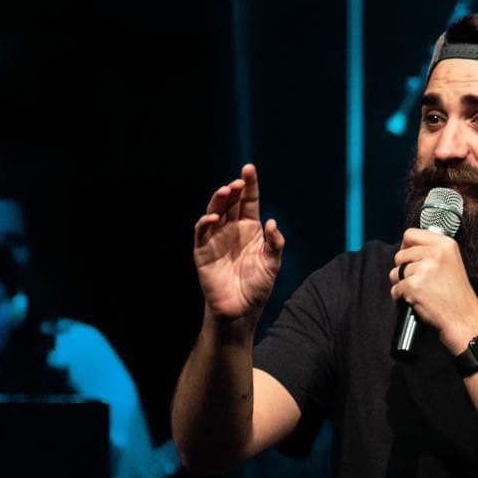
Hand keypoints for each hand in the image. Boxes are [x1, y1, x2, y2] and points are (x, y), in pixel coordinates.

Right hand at [193, 164, 284, 321]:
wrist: (241, 309)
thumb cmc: (258, 286)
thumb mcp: (272, 264)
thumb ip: (275, 244)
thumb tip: (273, 222)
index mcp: (250, 229)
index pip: (248, 201)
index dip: (249, 185)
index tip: (249, 168)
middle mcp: (232, 229)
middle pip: (230, 202)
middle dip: (233, 189)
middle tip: (238, 181)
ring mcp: (216, 238)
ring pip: (215, 212)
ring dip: (219, 201)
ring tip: (226, 191)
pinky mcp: (203, 250)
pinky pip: (202, 232)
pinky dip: (206, 222)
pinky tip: (215, 217)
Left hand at [390, 228, 477, 352]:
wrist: (463, 319)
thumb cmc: (457, 296)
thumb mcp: (451, 263)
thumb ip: (432, 251)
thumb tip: (408, 246)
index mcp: (445, 244)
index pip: (411, 234)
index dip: (406, 247)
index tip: (409, 258)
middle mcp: (435, 253)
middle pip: (400, 255)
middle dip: (403, 270)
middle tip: (417, 281)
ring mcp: (424, 269)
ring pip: (395, 273)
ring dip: (401, 284)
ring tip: (418, 292)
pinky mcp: (414, 285)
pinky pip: (396, 289)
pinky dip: (401, 297)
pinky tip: (416, 301)